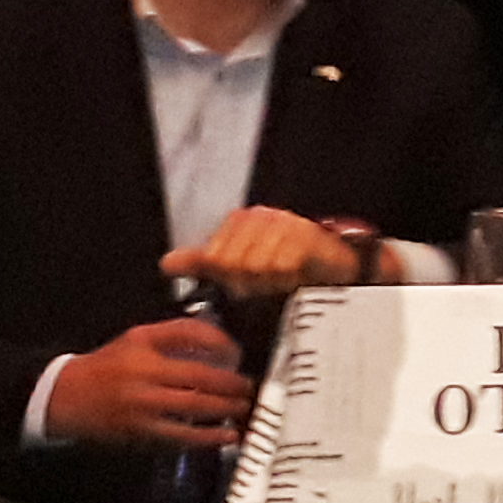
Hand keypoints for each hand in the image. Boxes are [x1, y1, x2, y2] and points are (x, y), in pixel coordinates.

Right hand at [44, 318, 253, 449]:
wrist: (66, 396)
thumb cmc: (109, 364)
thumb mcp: (139, 338)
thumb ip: (179, 333)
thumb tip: (221, 339)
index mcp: (146, 357)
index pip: (193, 350)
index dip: (224, 355)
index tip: (239, 358)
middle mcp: (146, 385)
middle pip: (200, 385)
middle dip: (233, 388)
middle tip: (250, 388)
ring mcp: (144, 413)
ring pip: (193, 412)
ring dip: (226, 412)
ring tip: (245, 409)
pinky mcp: (142, 435)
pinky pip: (180, 438)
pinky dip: (207, 438)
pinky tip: (226, 436)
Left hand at [160, 207, 363, 299]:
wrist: (335, 269)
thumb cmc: (287, 267)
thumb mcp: (238, 267)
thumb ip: (203, 264)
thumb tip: (167, 263)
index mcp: (239, 221)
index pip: (214, 259)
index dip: (229, 279)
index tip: (247, 283)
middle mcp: (260, 217)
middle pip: (235, 264)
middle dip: (251, 283)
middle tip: (268, 285)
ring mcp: (285, 223)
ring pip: (258, 266)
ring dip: (271, 284)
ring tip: (283, 283)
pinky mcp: (307, 235)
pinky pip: (284, 265)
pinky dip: (289, 279)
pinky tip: (298, 279)